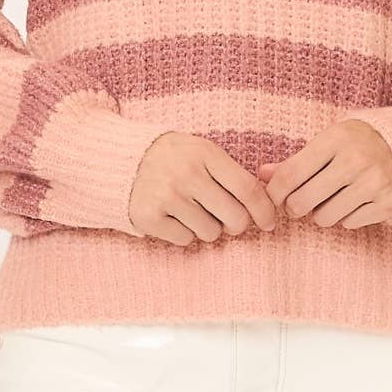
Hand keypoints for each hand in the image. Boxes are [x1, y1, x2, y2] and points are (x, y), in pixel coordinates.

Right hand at [128, 132, 279, 245]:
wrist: (122, 161)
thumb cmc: (173, 158)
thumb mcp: (202, 152)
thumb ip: (232, 172)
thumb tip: (268, 200)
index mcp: (205, 154)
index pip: (248, 189)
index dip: (264, 210)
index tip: (269, 222)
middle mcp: (187, 175)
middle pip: (235, 217)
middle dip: (237, 224)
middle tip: (228, 219)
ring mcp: (167, 197)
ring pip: (211, 233)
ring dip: (207, 227)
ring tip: (192, 210)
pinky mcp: (149, 217)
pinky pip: (185, 240)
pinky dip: (183, 233)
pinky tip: (173, 216)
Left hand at [257, 118, 391, 228]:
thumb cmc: (355, 145)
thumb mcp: (326, 143)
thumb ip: (293, 161)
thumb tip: (262, 176)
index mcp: (336, 139)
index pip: (290, 174)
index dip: (275, 192)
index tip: (274, 197)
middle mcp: (356, 160)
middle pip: (303, 201)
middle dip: (294, 207)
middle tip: (299, 204)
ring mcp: (375, 182)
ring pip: (324, 218)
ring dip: (321, 213)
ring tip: (330, 199)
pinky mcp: (388, 203)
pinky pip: (349, 224)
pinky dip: (346, 217)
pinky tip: (354, 201)